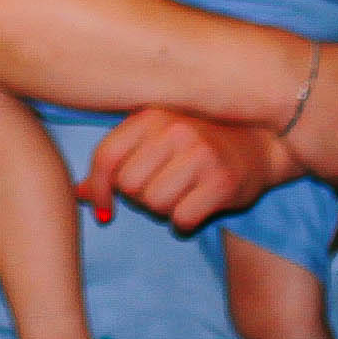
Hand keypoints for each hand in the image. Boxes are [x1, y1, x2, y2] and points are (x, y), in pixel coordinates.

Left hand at [78, 108, 290, 232]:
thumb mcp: (152, 142)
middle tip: (159, 190)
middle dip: (138, 198)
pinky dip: (183, 222)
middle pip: (128, 185)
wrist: (259, 144)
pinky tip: (194, 209)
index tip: (103, 207)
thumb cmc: (195, 144)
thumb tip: (78, 193)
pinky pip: (182, 218)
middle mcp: (174, 130)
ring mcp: (201, 155)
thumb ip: (115, 161)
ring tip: (178, 196)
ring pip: (154, 203)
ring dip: (162, 210)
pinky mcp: (223, 182)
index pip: (106, 156)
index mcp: (150, 116)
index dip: (99, 187)